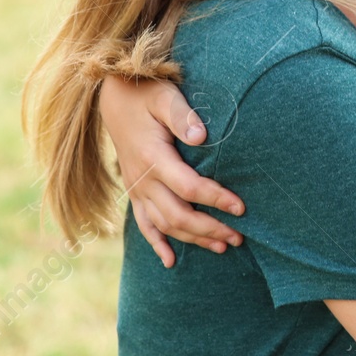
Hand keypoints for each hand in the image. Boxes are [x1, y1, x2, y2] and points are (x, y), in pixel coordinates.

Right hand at [99, 72, 244, 267]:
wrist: (114, 98)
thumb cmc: (147, 93)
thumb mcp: (165, 97)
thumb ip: (182, 115)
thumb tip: (202, 136)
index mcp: (153, 157)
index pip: (188, 187)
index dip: (215, 199)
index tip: (241, 207)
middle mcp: (142, 179)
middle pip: (177, 215)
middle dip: (209, 228)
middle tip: (239, 237)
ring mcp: (136, 188)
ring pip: (164, 224)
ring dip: (193, 238)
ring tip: (223, 246)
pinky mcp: (134, 191)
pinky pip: (143, 224)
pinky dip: (157, 244)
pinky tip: (170, 261)